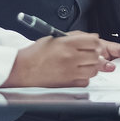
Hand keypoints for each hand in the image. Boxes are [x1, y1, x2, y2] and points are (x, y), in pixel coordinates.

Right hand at [2, 34, 119, 87]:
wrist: (23, 69)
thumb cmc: (35, 54)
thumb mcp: (54, 38)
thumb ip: (74, 36)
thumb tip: (91, 37)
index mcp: (66, 44)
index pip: (93, 41)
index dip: (95, 42)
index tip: (93, 44)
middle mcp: (70, 57)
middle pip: (96, 56)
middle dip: (95, 54)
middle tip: (88, 54)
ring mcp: (70, 72)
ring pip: (94, 69)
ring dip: (91, 66)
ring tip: (82, 64)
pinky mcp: (68, 84)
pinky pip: (86, 81)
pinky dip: (84, 78)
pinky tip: (76, 73)